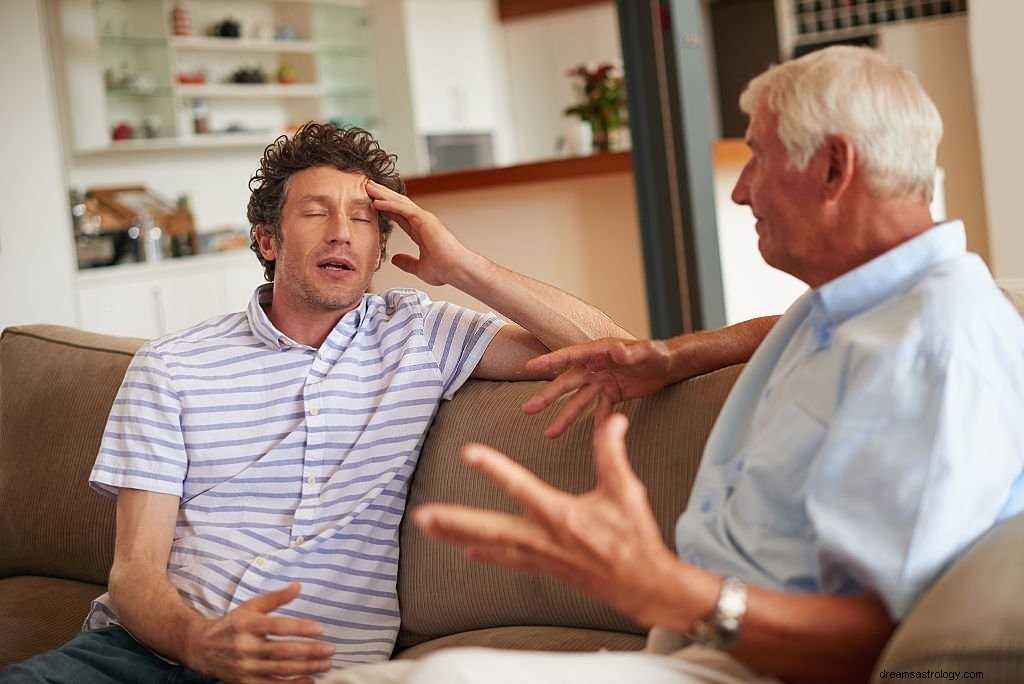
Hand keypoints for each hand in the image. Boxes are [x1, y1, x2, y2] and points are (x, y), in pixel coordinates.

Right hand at [188, 582, 332, 683]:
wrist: (201, 647)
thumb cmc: (232, 624)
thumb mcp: (251, 606)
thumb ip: (275, 598)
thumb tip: (299, 586)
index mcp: (248, 624)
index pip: (277, 626)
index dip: (300, 628)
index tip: (320, 629)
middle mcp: (245, 646)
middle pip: (282, 651)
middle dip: (309, 652)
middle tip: (330, 650)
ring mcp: (245, 667)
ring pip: (279, 670)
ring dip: (306, 668)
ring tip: (325, 664)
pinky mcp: (244, 682)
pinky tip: (309, 680)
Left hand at [366, 180, 474, 285]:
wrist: (456, 269)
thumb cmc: (444, 270)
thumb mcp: (419, 268)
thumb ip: (407, 262)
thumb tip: (395, 259)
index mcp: (421, 231)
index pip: (399, 215)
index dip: (386, 208)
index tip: (373, 202)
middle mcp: (422, 221)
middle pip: (398, 204)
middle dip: (382, 195)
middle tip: (367, 187)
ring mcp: (424, 219)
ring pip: (399, 202)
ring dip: (383, 194)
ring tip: (368, 187)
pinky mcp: (424, 219)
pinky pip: (403, 209)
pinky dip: (389, 204)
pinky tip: (377, 201)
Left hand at [412, 414, 682, 625]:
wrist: (642, 584)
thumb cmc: (634, 537)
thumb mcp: (625, 491)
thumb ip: (613, 454)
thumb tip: (613, 420)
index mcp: (561, 515)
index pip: (520, 486)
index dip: (493, 468)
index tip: (467, 452)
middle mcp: (543, 537)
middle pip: (490, 528)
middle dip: (455, 521)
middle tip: (422, 515)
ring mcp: (539, 555)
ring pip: (489, 545)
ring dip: (455, 535)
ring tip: (426, 526)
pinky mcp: (543, 567)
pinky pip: (506, 560)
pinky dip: (484, 554)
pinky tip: (463, 549)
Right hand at [522, 338, 673, 436]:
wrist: (670, 364)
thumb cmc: (657, 353)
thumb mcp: (646, 351)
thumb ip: (631, 352)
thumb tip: (616, 350)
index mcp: (599, 352)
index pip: (570, 356)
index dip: (550, 362)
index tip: (529, 367)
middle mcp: (596, 367)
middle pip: (567, 383)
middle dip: (548, 397)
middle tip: (528, 409)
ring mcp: (602, 382)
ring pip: (579, 401)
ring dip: (565, 417)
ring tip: (549, 433)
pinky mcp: (612, 394)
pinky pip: (600, 410)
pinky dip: (596, 423)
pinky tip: (590, 437)